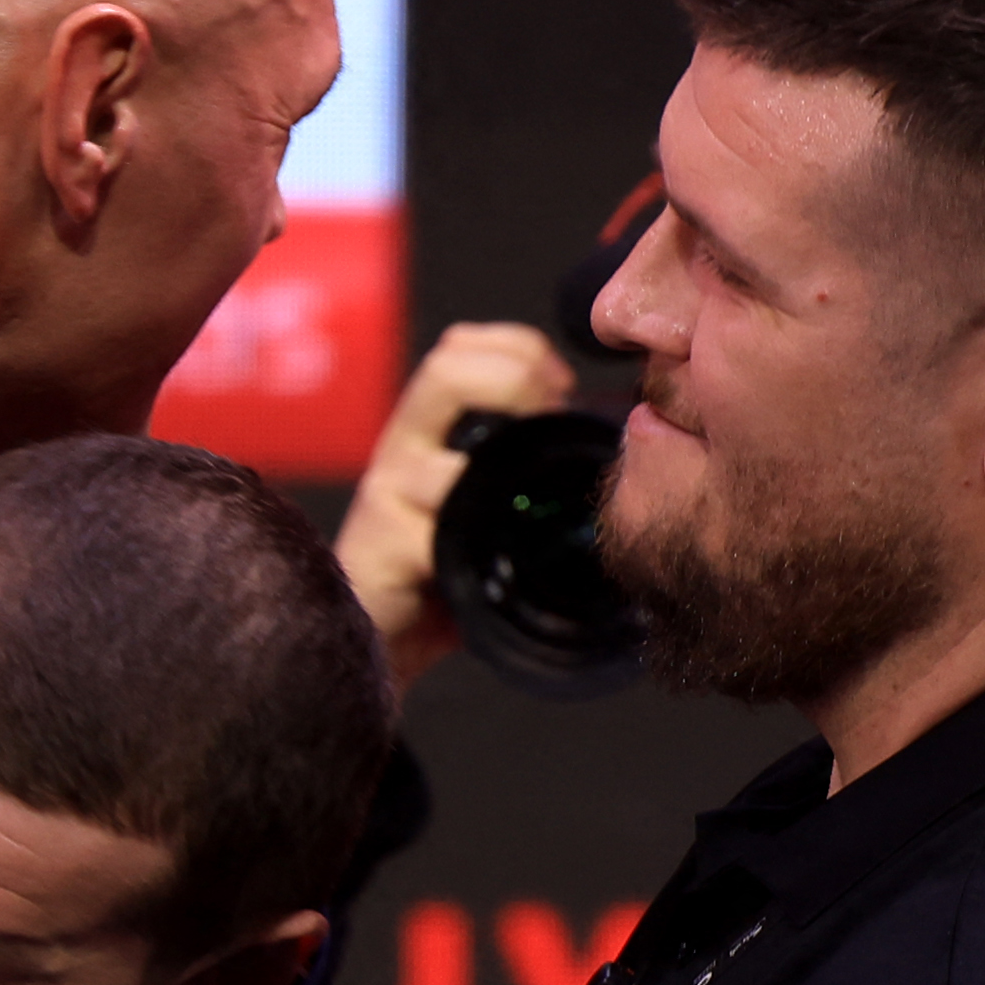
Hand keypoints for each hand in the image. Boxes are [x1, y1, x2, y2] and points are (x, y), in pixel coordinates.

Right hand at [335, 320, 581, 684]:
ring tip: (522, 507)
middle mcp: (403, 446)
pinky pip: (435, 534)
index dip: (519, 348)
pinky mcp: (381, 545)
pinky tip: (489, 562)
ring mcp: (388, 493)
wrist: (383, 638)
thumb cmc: (444, 571)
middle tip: (551, 419)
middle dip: (514, 379)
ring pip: (449, 462)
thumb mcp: (485, 504)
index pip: (462, 346)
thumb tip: (603, 450)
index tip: (560, 385)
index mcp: (430, 426)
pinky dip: (472, 543)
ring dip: (498, 477)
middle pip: (446, 367)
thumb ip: (521, 469)